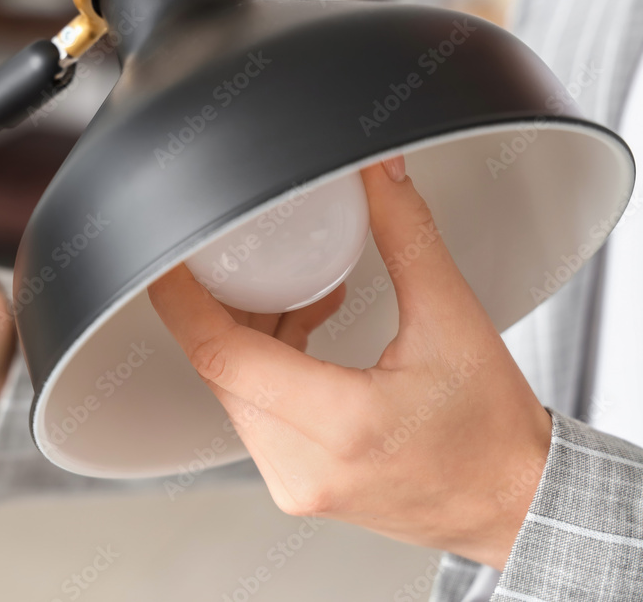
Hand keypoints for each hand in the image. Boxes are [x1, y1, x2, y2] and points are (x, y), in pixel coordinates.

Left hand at [148, 157, 551, 569]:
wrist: (512, 505)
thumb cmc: (492, 434)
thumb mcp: (454, 321)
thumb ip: (407, 236)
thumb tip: (378, 175)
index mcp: (341, 426)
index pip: (224, 356)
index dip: (184, 302)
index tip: (168, 263)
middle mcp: (303, 466)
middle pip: (220, 369)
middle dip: (221, 307)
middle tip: (242, 260)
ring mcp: (293, 483)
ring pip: (231, 392)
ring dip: (246, 336)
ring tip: (293, 295)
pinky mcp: (293, 485)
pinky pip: (251, 415)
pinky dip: (262, 367)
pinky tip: (299, 331)